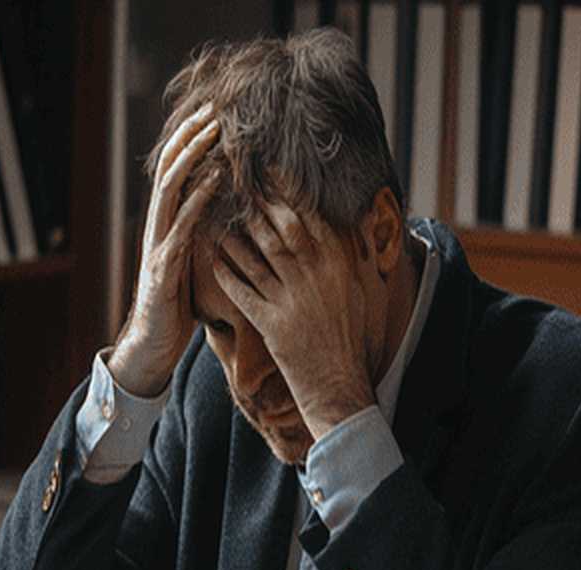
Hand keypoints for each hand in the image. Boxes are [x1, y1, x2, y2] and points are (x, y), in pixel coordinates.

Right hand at [109, 107, 219, 396]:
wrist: (150, 347)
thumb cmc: (175, 308)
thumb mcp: (189, 265)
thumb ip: (197, 237)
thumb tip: (220, 213)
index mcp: (164, 226)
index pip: (175, 173)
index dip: (190, 142)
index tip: (212, 115)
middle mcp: (156, 229)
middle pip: (169, 170)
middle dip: (191, 138)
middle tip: (214, 111)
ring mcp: (156, 247)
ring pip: (171, 191)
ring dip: (193, 159)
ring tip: (214, 134)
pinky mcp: (161, 270)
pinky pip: (180, 229)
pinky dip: (197, 202)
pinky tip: (214, 182)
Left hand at [212, 203, 374, 440]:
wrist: (340, 386)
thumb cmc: (354, 338)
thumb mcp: (367, 291)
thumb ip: (360, 254)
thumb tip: (362, 219)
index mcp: (340, 265)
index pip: (311, 218)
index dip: (288, 192)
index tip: (271, 172)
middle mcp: (315, 277)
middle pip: (281, 230)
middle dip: (258, 204)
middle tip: (238, 184)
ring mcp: (291, 300)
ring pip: (257, 257)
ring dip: (237, 235)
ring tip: (220, 217)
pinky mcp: (271, 324)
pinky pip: (242, 291)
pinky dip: (227, 272)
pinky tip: (213, 257)